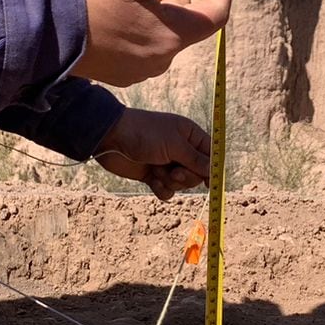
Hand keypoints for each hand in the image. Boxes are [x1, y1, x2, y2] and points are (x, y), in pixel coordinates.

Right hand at [73, 0, 234, 86]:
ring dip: (165, 10)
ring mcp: (138, 70)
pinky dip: (146, 25)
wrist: (32, 25)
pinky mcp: (119, 72)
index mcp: (168, 36)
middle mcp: (159, 60)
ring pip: (167, 35)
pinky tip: (123, 7)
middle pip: (191, 25)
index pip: (216, 15)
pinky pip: (145, 46)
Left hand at [95, 108, 210, 200]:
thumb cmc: (145, 134)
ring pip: (181, 184)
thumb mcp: (174, 145)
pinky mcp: (154, 175)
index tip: (210, 182)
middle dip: (186, 176)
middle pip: (197, 173)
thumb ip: (195, 159)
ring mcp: (167, 163)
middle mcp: (181, 150)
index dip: (212, 168)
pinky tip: (151, 180)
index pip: (210, 154)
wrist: (112, 137)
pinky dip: (161, 188)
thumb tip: (213, 170)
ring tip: (156, 170)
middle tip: (174, 172)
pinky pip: (167, 191)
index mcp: (190, 135)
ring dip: (170, 181)